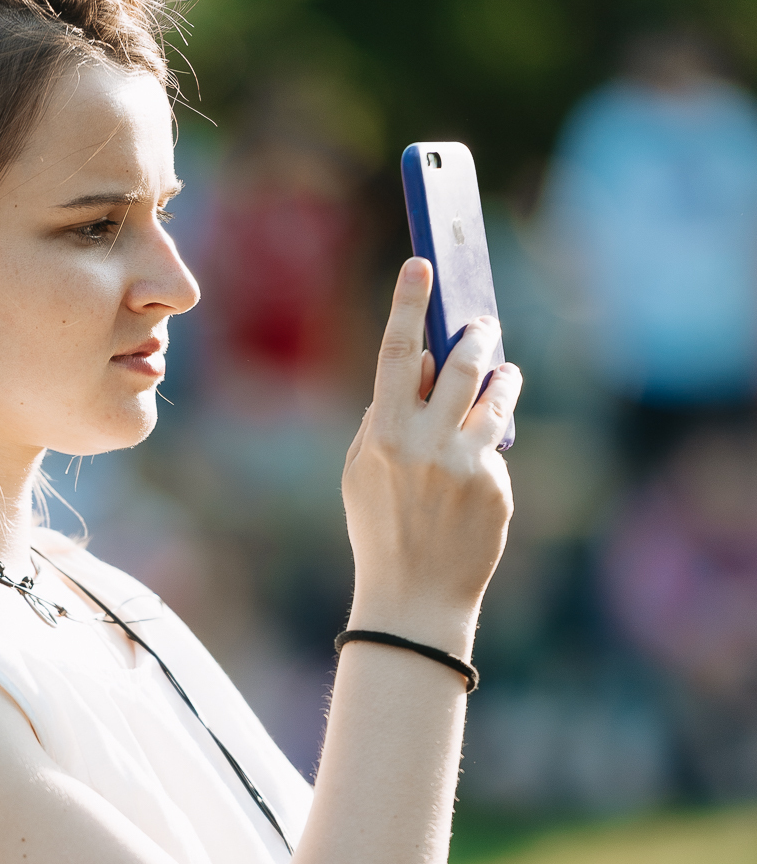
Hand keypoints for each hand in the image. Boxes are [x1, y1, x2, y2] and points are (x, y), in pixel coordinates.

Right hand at [342, 258, 521, 648]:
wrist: (413, 599)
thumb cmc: (381, 528)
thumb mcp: (361, 473)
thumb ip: (382, 417)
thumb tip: (417, 364)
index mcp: (384, 434)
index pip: (395, 353)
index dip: (407, 304)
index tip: (420, 264)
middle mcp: (425, 443)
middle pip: (459, 364)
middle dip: (475, 337)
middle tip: (482, 326)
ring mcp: (464, 464)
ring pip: (494, 396)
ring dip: (500, 375)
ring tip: (502, 371)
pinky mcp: (495, 487)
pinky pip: (496, 444)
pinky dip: (492, 437)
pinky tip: (483, 454)